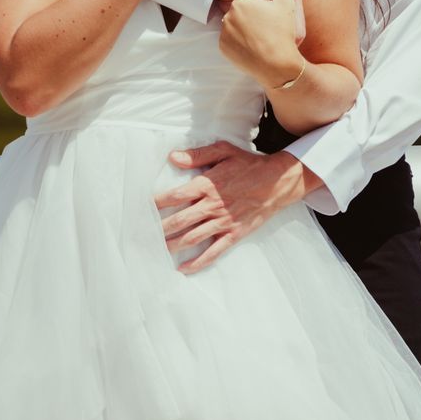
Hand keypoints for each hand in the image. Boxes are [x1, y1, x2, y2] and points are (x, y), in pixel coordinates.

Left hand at [156, 142, 318, 274]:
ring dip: (172, 245)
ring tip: (155, 250)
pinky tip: (183, 268)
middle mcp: (213, 206)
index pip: (175, 196)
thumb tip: (173, 157)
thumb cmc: (250, 164)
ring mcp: (224, 222)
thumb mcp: (224, 151)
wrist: (279, 182)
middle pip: (179, 220)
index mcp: (208, 185)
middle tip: (141, 234)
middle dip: (158, 228)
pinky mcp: (234, 234)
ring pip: (192, 237)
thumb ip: (198, 155)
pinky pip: (214, 251)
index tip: (142, 208)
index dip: (156, 203)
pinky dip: (198, 262)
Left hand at [217, 0, 307, 90]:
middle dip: (253, 19)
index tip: (271, 18)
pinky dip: (240, 43)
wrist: (277, 66)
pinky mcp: (223, 48)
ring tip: (262, 40)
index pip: (250, 0)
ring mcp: (224, 32)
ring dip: (246, 30)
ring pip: (236, 27)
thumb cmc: (283, 33)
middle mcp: (229, 15)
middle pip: (242, 13)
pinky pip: (231, 41)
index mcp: (242, 2)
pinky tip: (253, 47)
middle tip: (268, 31)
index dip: (263, 8)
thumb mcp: (285, 3)